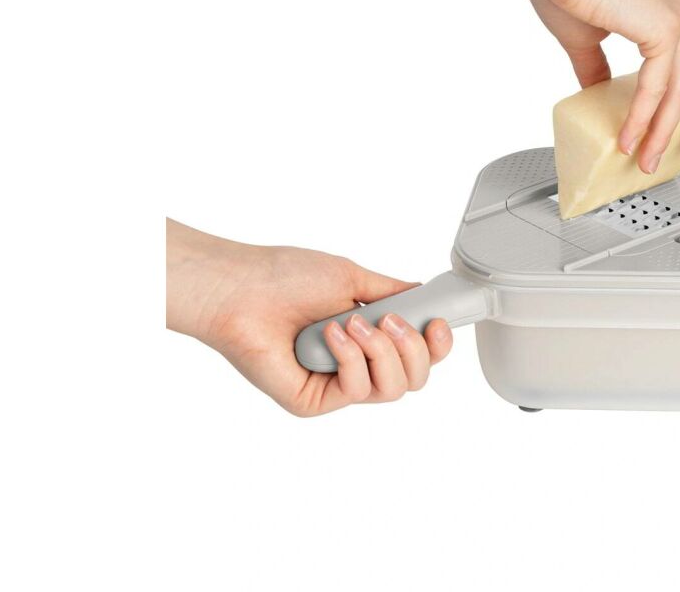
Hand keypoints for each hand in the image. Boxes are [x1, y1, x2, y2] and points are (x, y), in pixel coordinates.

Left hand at [166, 219, 452, 416]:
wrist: (240, 288)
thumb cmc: (283, 277)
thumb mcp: (353, 278)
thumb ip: (393, 292)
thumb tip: (425, 297)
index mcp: (366, 339)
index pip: (418, 357)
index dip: (438, 346)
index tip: (439, 322)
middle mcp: (354, 365)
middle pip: (414, 380)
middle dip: (414, 349)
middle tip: (391, 321)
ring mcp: (334, 385)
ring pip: (393, 390)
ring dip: (382, 351)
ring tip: (355, 323)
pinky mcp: (314, 401)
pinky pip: (357, 390)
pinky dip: (352, 357)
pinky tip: (332, 334)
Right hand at [505, 0, 679, 171]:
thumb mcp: (585, 37)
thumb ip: (597, 68)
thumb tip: (595, 93)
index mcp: (668, 7)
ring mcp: (678, 16)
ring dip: (664, 130)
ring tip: (646, 158)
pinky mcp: (665, 27)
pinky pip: (659, 86)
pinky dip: (644, 117)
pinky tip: (629, 136)